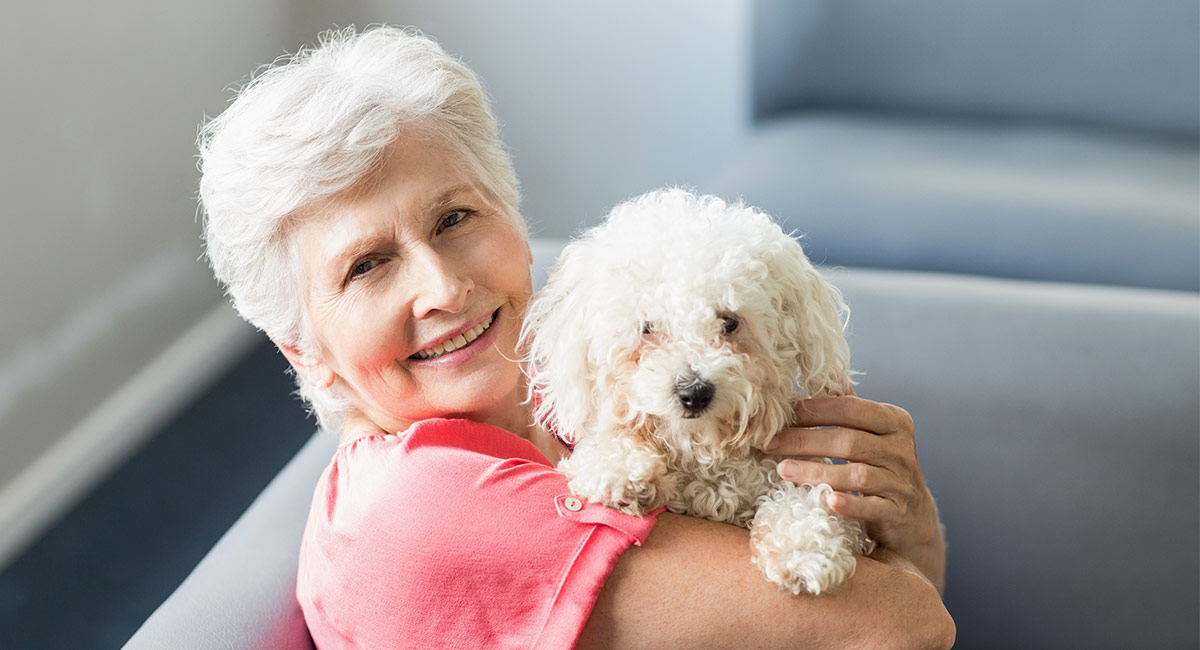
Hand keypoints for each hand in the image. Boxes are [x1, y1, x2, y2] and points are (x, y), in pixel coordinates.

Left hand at [764, 394, 945, 591]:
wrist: (913, 517)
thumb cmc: (881, 467)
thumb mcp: (872, 433)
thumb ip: (849, 409)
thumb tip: (818, 375)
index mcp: (893, 421)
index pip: (850, 408)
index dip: (812, 411)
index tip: (779, 416)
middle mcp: (901, 449)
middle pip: (848, 440)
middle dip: (804, 440)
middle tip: (770, 444)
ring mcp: (901, 482)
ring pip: (857, 475)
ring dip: (817, 472)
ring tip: (783, 470)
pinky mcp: (897, 513)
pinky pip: (871, 508)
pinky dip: (850, 505)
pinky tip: (828, 502)